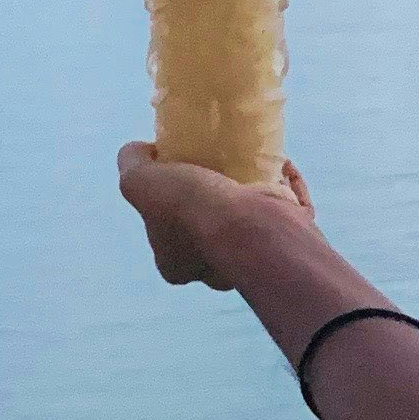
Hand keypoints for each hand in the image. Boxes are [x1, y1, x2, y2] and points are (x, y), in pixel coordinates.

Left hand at [117, 143, 316, 289]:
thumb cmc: (189, 208)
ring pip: (250, 215)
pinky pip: (285, 207)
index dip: (167, 193)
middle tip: (216, 158)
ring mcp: (253, 256)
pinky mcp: (287, 240)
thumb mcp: (139, 182)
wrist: (249, 225)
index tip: (177, 162)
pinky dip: (283, 183)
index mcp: (176, 265)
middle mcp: (212, 269)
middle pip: (209, 221)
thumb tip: (140, 150)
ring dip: (253, 185)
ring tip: (250, 154)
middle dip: (214, 190)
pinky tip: (279, 161)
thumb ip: (131, 165)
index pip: (164, 226)